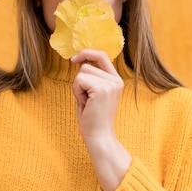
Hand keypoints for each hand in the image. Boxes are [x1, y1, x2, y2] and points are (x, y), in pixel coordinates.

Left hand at [71, 49, 131, 190]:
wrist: (99, 137)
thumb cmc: (92, 118)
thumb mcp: (92, 93)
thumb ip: (90, 77)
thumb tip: (79, 61)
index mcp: (116, 80)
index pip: (102, 55)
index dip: (87, 53)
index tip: (74, 59)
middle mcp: (116, 80)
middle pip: (87, 65)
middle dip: (79, 81)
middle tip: (86, 99)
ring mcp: (110, 84)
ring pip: (82, 72)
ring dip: (77, 88)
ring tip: (86, 102)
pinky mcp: (102, 89)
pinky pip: (79, 80)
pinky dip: (77, 92)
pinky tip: (85, 104)